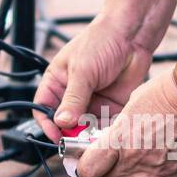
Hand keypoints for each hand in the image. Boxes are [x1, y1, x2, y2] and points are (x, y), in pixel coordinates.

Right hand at [34, 19, 153, 142]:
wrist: (132, 35)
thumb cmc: (101, 41)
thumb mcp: (82, 70)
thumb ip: (73, 99)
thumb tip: (62, 122)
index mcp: (57, 82)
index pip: (43, 109)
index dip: (46, 124)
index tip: (55, 135)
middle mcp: (72, 95)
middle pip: (64, 123)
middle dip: (68, 133)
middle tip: (76, 141)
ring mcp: (91, 102)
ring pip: (84, 128)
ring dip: (87, 136)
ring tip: (93, 139)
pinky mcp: (110, 107)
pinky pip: (104, 127)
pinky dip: (104, 133)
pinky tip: (106, 134)